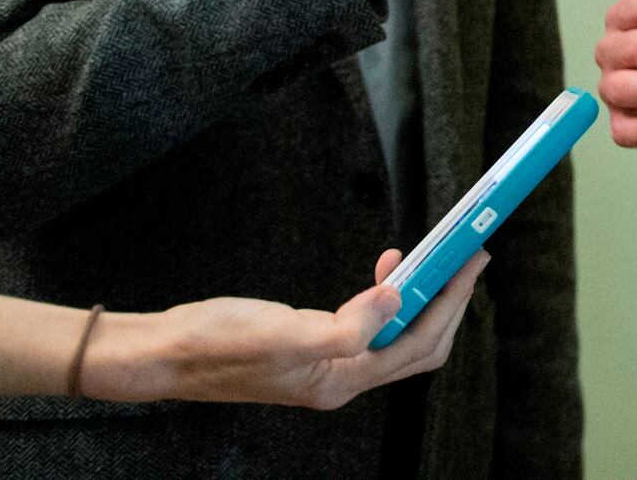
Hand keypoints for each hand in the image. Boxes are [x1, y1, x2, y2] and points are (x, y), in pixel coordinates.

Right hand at [84, 249, 485, 408]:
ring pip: (395, 334)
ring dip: (422, 296)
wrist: (166, 353)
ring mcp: (327, 364)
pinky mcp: (313, 346)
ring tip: (435, 256)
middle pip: (416, 344)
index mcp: (340, 381)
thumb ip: (345, 325)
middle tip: (469, 255)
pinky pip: (369, 324)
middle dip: (448, 300)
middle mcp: (340, 378)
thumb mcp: (282, 332)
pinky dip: (386, 296)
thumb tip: (397, 299)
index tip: (471, 261)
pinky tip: (384, 269)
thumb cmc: (215, 343)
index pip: (417, 344)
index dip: (450, 302)